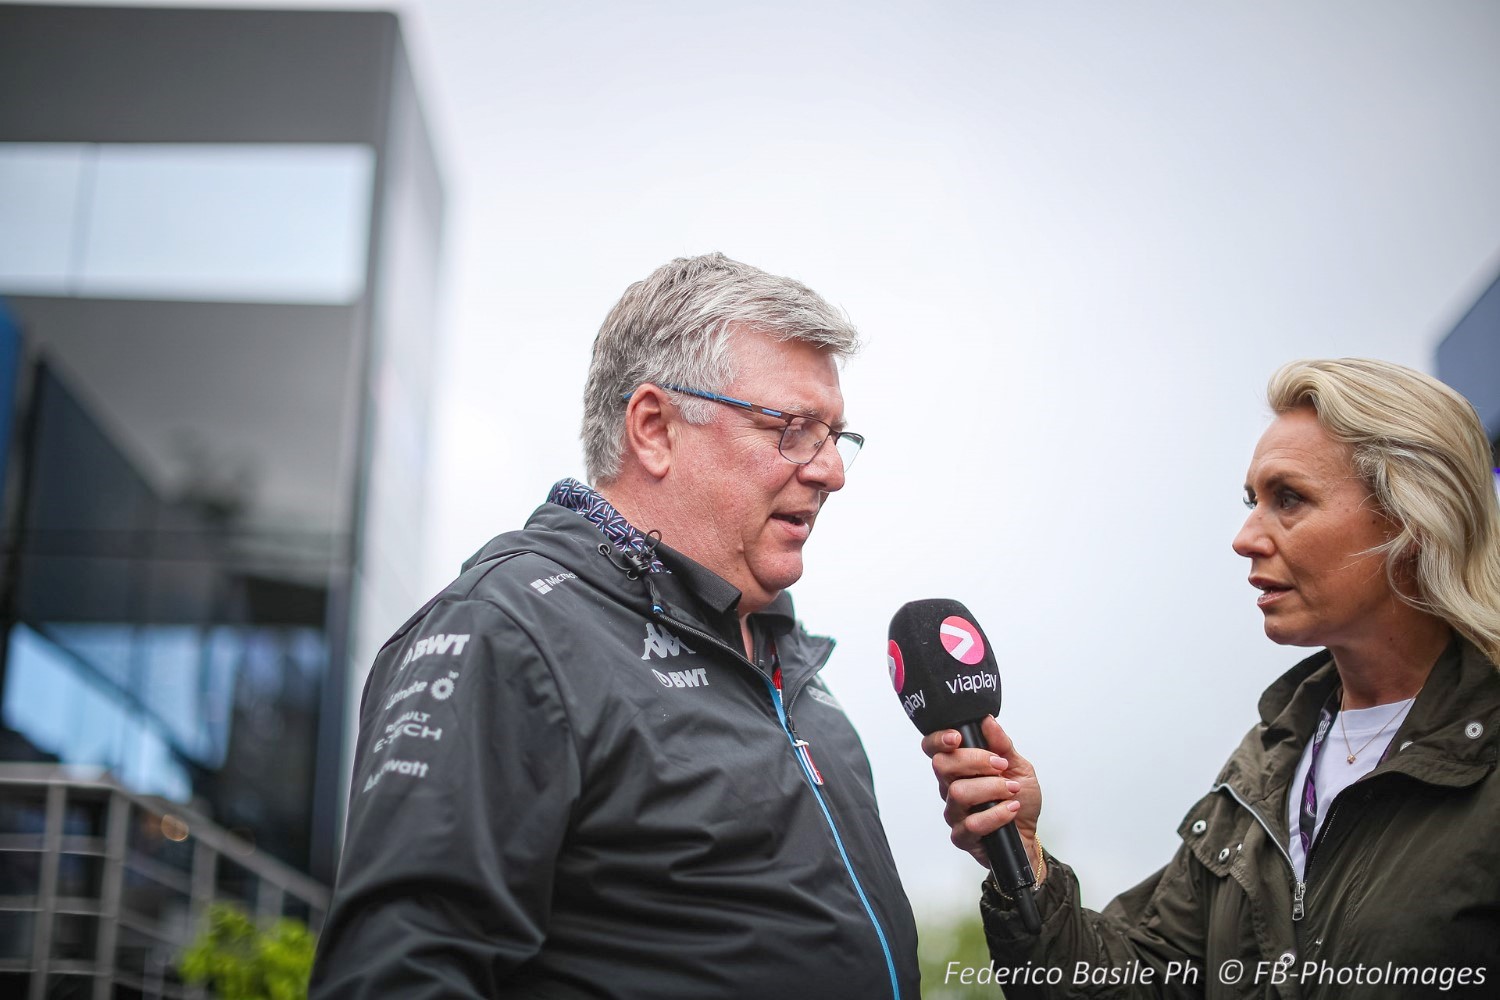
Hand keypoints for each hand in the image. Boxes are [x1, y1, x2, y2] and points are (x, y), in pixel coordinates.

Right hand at [921, 716, 1042, 872]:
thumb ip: (1002, 744)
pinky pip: (971, 824)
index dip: (938, 740)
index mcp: (959, 768)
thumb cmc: (1020, 800)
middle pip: (942, 765)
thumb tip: (987, 721)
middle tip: (1000, 766)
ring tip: (1011, 791)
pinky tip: (1010, 810)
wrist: (1030, 834)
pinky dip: (996, 814)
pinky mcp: (962, 837)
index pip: (933, 749)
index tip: (957, 737)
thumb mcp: (1019, 766)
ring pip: (958, 792)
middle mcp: (951, 788)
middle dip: (975, 760)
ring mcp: (954, 813)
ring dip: (991, 788)